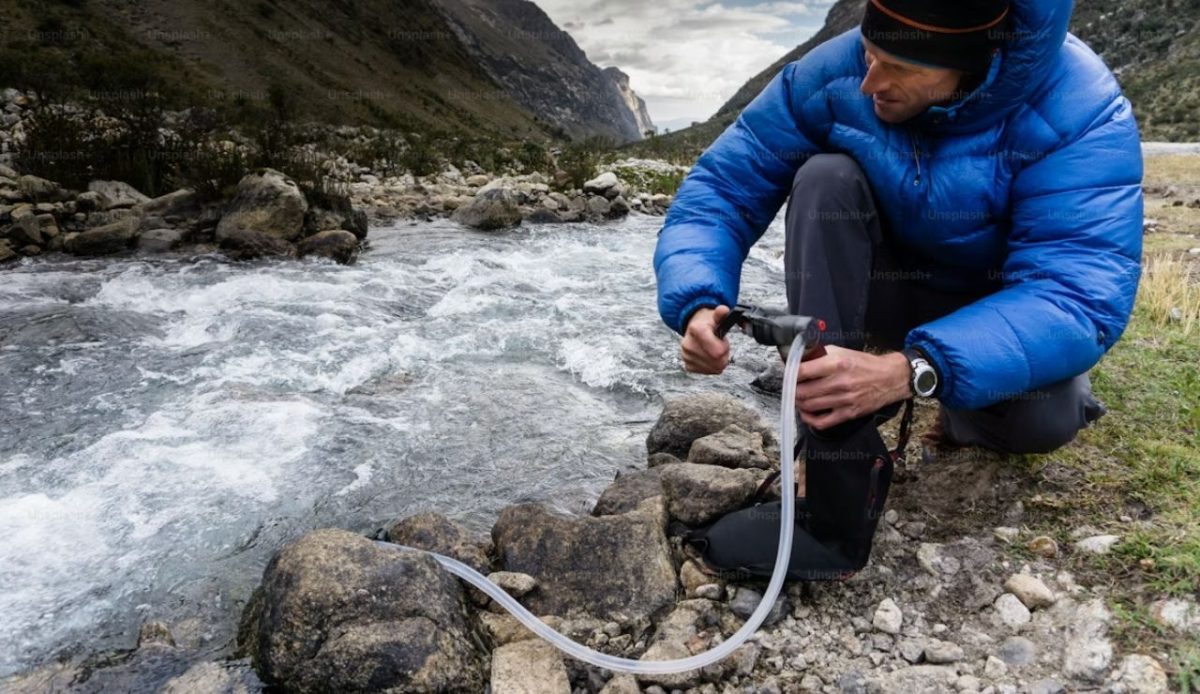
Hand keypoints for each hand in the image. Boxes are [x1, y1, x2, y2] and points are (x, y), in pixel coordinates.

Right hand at [681, 306, 730, 373]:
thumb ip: (721, 313)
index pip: (718, 352)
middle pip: (717, 362)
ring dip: (718, 361)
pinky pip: (707, 371)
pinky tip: (709, 356)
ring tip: (714, 350)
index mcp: (696, 330)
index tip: (722, 340)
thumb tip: (724, 310)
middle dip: (723, 355)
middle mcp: (688, 344)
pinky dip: (711, 366)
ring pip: (713, 369)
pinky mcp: (687, 365)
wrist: (693, 327)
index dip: (724, 347)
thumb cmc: (707, 323)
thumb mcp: (715, 315)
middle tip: (720, 345)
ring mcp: (686, 356)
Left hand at [795, 346, 910, 429]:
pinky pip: (822, 422)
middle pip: (802, 391)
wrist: (890, 378)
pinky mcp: (848, 414)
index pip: (802, 371)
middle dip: (792, 390)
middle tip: (791, 387)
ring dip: (798, 403)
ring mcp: (844, 400)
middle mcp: (839, 383)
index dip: (790, 373)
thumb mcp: (842, 352)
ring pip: (808, 406)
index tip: (787, 373)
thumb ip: (820, 355)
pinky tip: (807, 412)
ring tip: (798, 397)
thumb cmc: (865, 364)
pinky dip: (809, 419)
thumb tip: (800, 359)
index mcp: (837, 364)